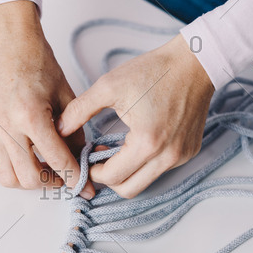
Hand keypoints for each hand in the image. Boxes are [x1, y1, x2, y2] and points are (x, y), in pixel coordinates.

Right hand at [0, 1, 95, 198]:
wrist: (10, 46)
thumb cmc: (38, 65)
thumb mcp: (66, 96)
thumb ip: (75, 131)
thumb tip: (82, 159)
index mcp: (30, 115)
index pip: (57, 159)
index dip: (75, 178)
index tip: (85, 189)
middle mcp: (6, 126)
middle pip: (29, 177)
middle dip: (51, 183)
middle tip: (64, 176)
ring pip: (7, 178)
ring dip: (28, 181)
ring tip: (43, 170)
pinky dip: (6, 172)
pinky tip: (21, 163)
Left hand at [58, 34, 213, 197]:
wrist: (195, 63)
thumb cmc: (154, 71)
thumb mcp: (108, 86)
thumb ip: (78, 111)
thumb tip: (57, 130)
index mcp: (147, 142)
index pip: (112, 177)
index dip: (93, 171)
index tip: (86, 157)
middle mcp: (168, 156)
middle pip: (128, 190)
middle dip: (108, 179)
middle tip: (98, 160)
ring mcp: (181, 157)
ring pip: (144, 183)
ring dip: (126, 173)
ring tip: (116, 150)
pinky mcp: (188, 152)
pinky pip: (159, 170)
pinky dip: (144, 164)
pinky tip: (136, 143)